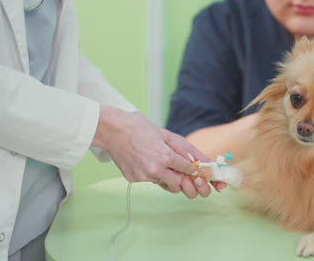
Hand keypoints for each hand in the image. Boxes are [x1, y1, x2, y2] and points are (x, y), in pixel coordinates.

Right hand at [92, 106, 225, 195]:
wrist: (112, 129)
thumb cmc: (140, 128)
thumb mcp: (167, 135)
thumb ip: (185, 150)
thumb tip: (200, 162)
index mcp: (165, 156)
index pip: (188, 170)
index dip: (194, 171)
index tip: (196, 170)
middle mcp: (154, 169)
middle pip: (178, 185)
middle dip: (182, 180)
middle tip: (181, 172)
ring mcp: (142, 176)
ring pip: (163, 184)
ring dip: (166, 177)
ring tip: (159, 162)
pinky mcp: (133, 179)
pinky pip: (149, 181)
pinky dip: (151, 174)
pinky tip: (145, 160)